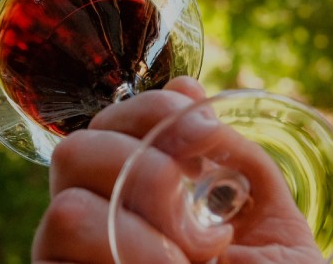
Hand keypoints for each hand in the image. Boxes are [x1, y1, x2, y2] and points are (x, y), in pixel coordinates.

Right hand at [33, 76, 323, 262]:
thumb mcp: (273, 227)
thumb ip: (233, 159)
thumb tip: (186, 86)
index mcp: (144, 196)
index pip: (116, 122)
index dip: (152, 111)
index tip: (204, 132)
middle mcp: (96, 222)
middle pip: (76, 151)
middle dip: (145, 169)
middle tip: (200, 221)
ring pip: (65, 206)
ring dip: (138, 225)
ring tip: (191, 261)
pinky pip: (59, 243)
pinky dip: (122, 254)